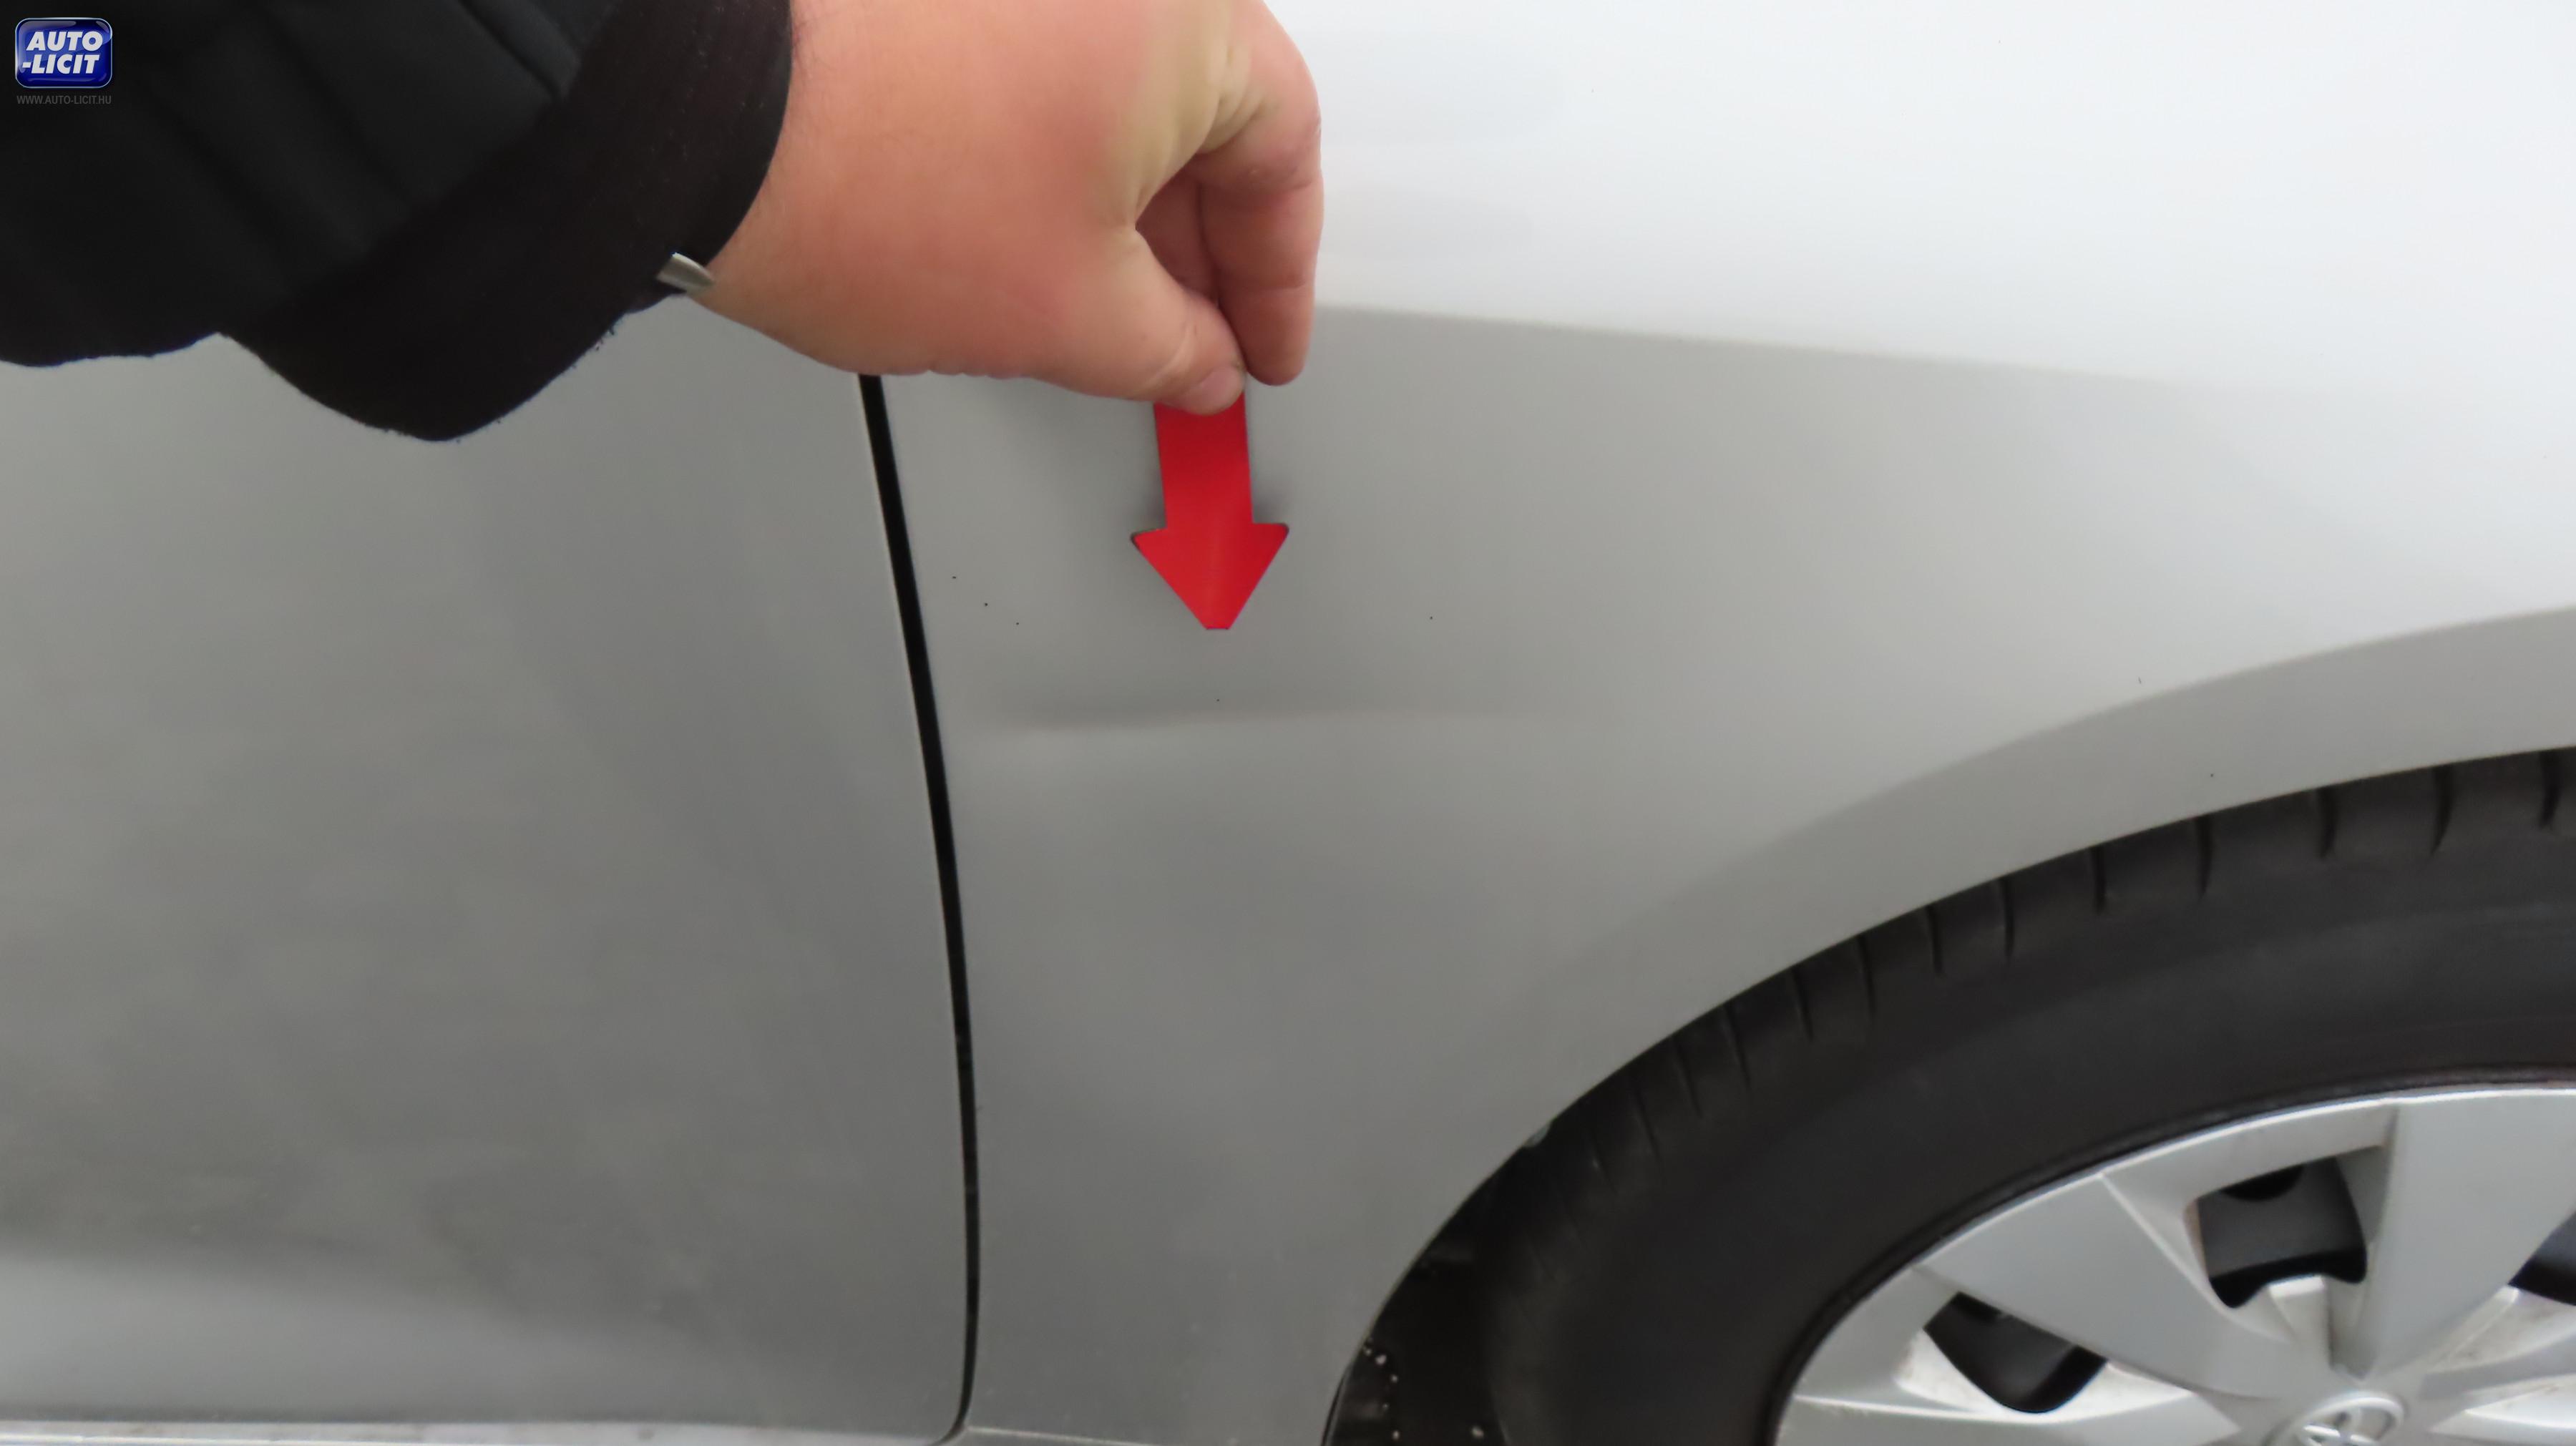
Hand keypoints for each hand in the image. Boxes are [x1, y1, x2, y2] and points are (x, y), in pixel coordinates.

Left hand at [700, 0, 1322, 413]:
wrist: (696, 120)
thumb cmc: (871, 180)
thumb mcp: (1067, 317)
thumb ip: (1171, 350)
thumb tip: (1199, 361)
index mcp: (1187, 15)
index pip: (1287, 156)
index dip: (1279, 281)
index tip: (1258, 348)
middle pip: (1205, 112)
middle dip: (1196, 250)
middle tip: (1181, 344)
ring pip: (1115, 90)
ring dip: (1118, 205)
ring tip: (1088, 303)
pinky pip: (1032, 64)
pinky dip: (1043, 149)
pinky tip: (1019, 230)